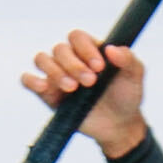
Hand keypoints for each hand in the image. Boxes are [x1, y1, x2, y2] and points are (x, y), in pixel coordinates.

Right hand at [23, 28, 149, 157]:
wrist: (119, 125)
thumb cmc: (126, 96)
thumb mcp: (134, 76)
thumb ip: (129, 60)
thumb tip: (112, 49)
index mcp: (90, 49)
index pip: (77, 37)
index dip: (85, 49)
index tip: (99, 67)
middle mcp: (71, 59)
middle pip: (59, 49)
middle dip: (74, 65)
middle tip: (90, 82)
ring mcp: (57, 75)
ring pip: (42, 59)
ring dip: (55, 72)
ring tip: (72, 88)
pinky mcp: (47, 94)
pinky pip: (27, 80)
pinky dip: (31, 80)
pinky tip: (44, 86)